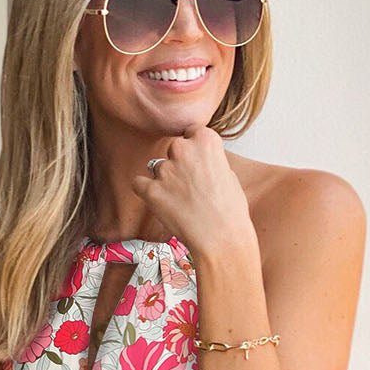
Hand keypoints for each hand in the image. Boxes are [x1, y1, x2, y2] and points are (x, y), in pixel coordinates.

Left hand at [131, 124, 255, 258]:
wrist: (221, 238)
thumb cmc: (230, 211)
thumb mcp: (229, 175)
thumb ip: (211, 162)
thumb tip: (201, 163)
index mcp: (206, 140)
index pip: (191, 132)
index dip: (192, 146)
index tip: (195, 160)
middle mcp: (183, 149)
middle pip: (173, 148)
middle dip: (178, 163)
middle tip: (189, 186)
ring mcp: (165, 169)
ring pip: (157, 167)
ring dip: (164, 180)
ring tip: (179, 202)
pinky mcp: (151, 190)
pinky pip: (139, 184)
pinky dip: (146, 191)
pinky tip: (158, 203)